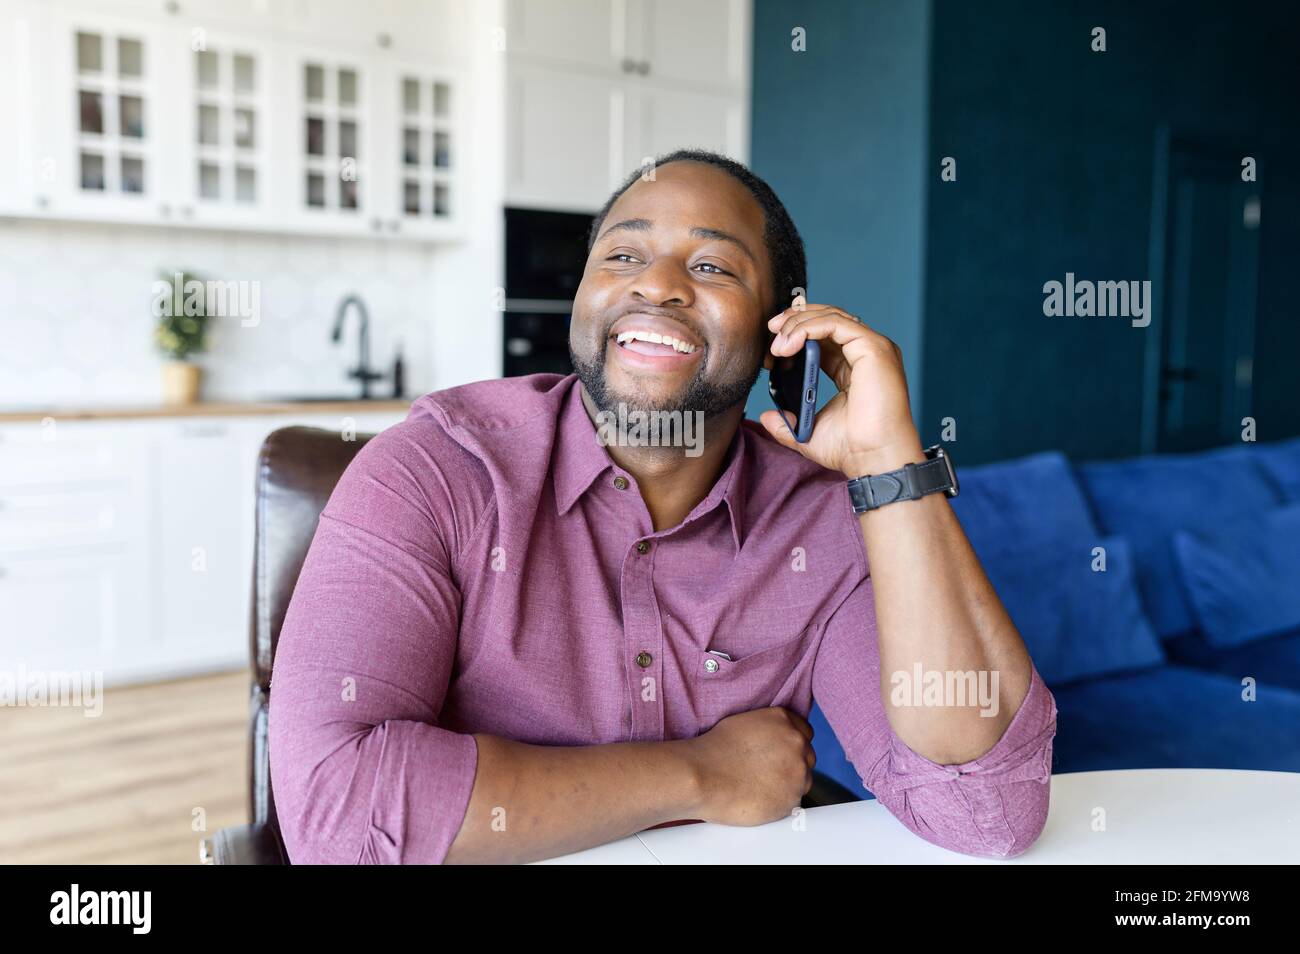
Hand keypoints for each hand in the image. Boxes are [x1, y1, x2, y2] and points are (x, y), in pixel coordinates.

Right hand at [685, 707, 815, 825]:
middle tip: (766, 772)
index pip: (805, 732)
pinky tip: (759, 798)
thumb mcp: (744, 723)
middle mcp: (796, 742)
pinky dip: (780, 802)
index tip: (779, 754)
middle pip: (807, 756)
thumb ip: (770, 729)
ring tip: (759, 786)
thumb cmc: (713, 751)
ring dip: (788, 784)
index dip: (790, 745)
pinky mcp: (793, 798)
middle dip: (791, 764)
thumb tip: (776, 741)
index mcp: (783, 720)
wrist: (701, 776)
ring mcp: (798, 771)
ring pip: (803, 780)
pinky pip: (793, 801)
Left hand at [761, 302, 924, 476]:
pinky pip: (836, 324)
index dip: (798, 333)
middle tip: (771, 330)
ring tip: (777, 345)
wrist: (873, 458)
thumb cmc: (852, 449)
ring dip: (798, 324)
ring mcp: (873, 348)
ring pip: (831, 317)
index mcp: (854, 368)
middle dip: (795, 320)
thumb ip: (786, 423)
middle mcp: (866, 354)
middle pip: (828, 319)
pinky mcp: (874, 348)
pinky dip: (809, 328)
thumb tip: (765, 417)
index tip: (774, 347)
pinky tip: (790, 344)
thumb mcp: (807, 432)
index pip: (825, 336)